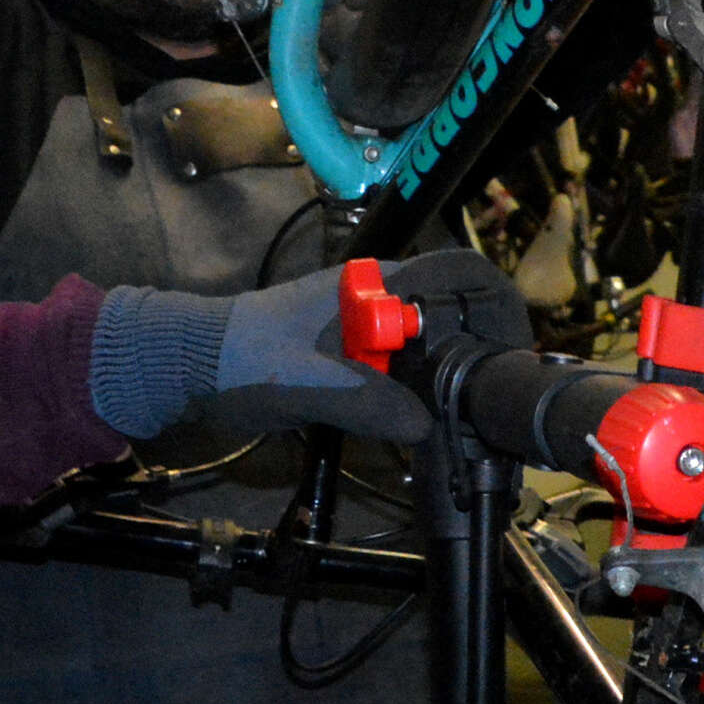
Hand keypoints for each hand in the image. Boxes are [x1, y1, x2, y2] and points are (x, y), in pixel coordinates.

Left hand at [181, 252, 529, 443]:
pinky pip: (401, 369)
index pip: (458, 274)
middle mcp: (378, 297)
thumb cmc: (245, 358)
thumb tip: (426, 430)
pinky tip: (426, 427)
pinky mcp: (351, 354)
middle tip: (495, 401)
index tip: (514, 349)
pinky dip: (418, 394)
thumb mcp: (310, 383)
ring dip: (450, 380)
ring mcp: (364, 326)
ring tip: (468, 422)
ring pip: (428, 346)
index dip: (497, 304)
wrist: (188, 363)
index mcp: (374, 285)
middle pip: (452, 313)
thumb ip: (370, 403)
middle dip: (480, 352)